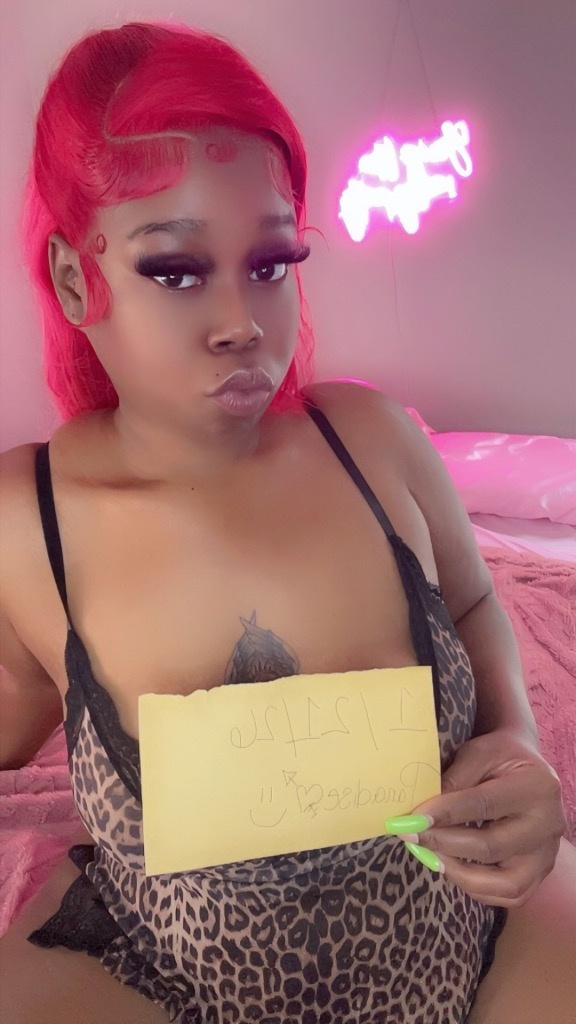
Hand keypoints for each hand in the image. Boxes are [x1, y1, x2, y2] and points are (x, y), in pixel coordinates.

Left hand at [411, 728, 565, 906]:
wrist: (527, 767)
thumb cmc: (500, 756)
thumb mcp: (479, 753)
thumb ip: (455, 779)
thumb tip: (423, 813)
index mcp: (536, 786)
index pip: (483, 805)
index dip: (445, 814)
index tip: (413, 819)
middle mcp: (548, 824)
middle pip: (492, 847)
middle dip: (444, 844)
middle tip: (411, 837)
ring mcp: (548, 852)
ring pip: (506, 884)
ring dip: (460, 874)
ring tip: (429, 855)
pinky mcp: (541, 871)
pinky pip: (512, 895)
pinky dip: (478, 890)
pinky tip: (451, 869)